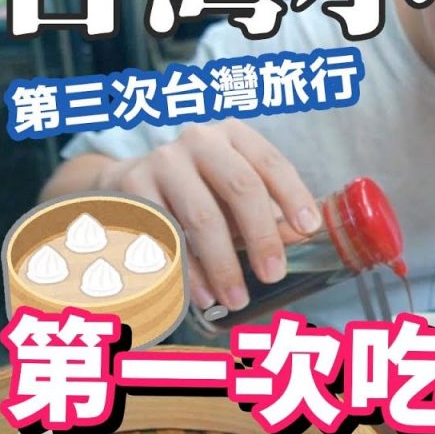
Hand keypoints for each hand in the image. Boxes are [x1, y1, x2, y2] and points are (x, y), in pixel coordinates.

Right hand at [95, 119, 320, 310]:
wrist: (125, 182)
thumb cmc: (198, 190)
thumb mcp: (234, 193)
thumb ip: (268, 212)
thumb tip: (300, 237)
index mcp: (233, 135)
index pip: (271, 163)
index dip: (294, 196)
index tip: (309, 229)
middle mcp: (199, 141)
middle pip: (241, 188)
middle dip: (262, 237)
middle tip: (273, 276)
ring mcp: (162, 161)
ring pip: (202, 218)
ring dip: (223, 265)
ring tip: (237, 298)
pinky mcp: (131, 188)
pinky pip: (166, 237)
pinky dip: (186, 272)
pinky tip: (201, 295)